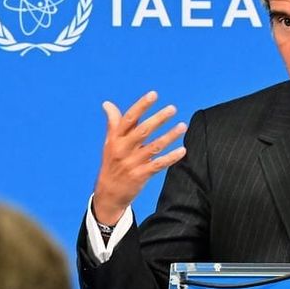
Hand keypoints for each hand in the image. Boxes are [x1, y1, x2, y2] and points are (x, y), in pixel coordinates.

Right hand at [91, 91, 187, 225]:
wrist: (108, 194)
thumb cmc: (111, 164)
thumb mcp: (109, 143)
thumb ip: (113, 123)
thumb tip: (107, 104)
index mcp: (115, 139)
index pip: (129, 119)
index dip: (141, 106)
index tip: (153, 94)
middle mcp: (123, 149)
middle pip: (143, 131)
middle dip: (158, 119)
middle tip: (172, 108)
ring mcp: (132, 163)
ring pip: (154, 147)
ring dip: (169, 136)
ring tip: (182, 126)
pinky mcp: (141, 175)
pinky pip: (159, 164)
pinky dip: (171, 157)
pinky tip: (182, 150)